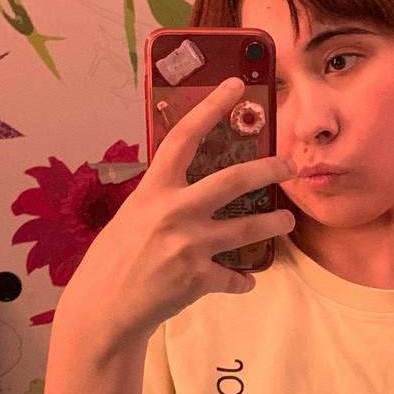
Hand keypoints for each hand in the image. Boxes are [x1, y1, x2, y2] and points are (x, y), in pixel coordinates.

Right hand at [57, 77, 295, 341]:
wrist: (104, 308)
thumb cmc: (115, 260)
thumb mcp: (133, 216)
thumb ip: (164, 200)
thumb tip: (193, 189)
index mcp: (153, 190)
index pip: (184, 138)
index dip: (210, 108)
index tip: (234, 85)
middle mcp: (173, 211)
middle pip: (233, 180)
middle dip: (268, 170)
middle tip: (290, 166)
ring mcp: (188, 245)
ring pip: (247, 228)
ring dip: (274, 224)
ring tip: (287, 221)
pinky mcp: (198, 278)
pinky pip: (235, 277)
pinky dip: (241, 280)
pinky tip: (244, 280)